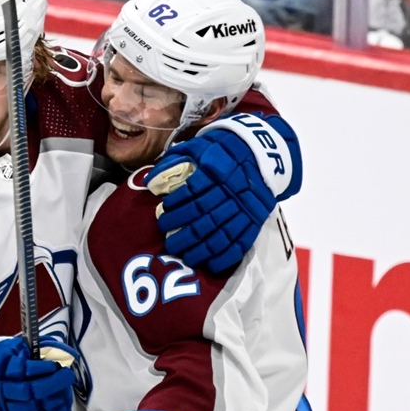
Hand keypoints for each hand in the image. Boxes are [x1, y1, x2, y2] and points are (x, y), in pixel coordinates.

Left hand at [145, 115, 299, 271]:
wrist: (260, 151)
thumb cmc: (222, 150)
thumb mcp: (198, 146)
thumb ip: (173, 160)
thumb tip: (149, 181)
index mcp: (215, 170)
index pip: (192, 192)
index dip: (176, 206)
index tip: (163, 213)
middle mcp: (231, 191)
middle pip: (203, 218)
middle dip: (183, 233)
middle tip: (168, 242)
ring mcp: (245, 209)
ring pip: (220, 235)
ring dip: (200, 249)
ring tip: (184, 256)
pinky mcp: (255, 221)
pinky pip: (240, 244)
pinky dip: (225, 257)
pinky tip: (210, 264)